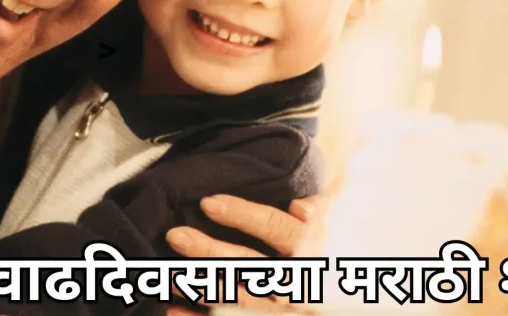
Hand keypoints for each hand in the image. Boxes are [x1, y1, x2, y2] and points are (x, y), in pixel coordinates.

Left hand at [165, 195, 324, 314]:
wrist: (339, 305)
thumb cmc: (334, 260)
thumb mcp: (338, 234)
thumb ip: (321, 216)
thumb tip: (298, 206)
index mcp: (313, 253)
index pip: (277, 229)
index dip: (243, 215)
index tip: (207, 203)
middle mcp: (295, 284)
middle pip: (249, 265)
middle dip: (209, 251)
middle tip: (176, 236)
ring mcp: (280, 309)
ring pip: (237, 298)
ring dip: (199, 286)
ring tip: (168, 273)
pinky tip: (173, 311)